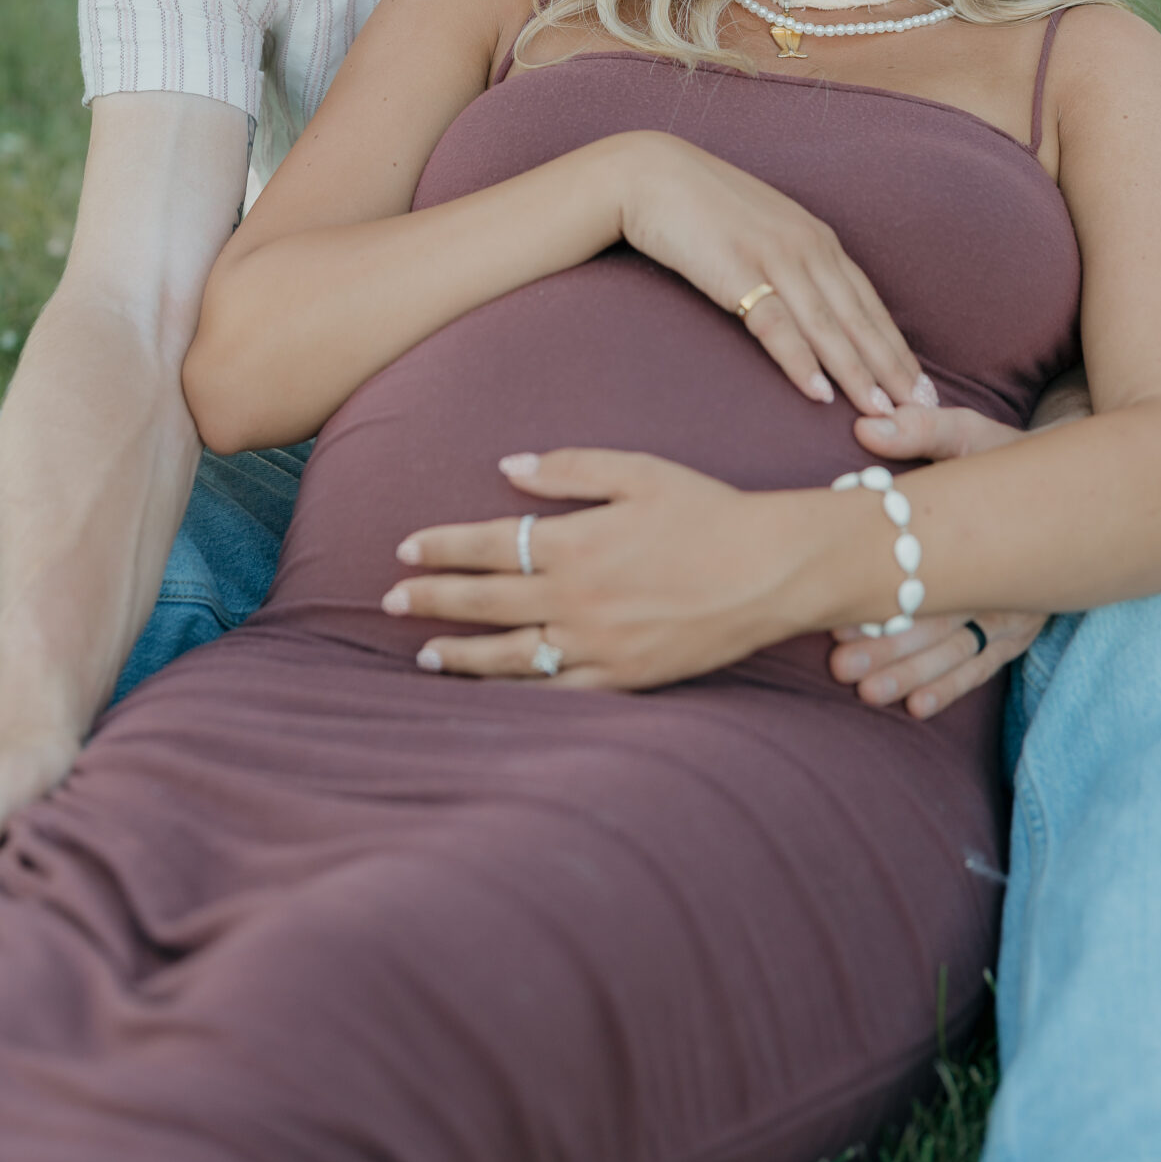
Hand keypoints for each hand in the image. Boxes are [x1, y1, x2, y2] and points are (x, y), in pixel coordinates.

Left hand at [382, 447, 828, 689]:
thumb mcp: (638, 471)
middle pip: (486, 602)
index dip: (442, 548)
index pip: (488, 545)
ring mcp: (598, 646)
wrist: (770, 571)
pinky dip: (517, 694)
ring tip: (424, 656)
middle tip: (389, 599)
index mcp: (576, 543)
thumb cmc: (707, 511)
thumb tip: (508, 467)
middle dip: (433, 601)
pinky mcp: (624, 678)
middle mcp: (577, 599)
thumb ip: (569, 468)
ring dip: (461, 655)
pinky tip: (493, 692)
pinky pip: (557, 693)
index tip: (404, 548)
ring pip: (510, 657)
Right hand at [615, 132, 932, 416]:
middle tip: (922, 407)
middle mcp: (805, 245)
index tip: (919, 382)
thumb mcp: (761, 229)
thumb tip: (810, 300)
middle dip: (892, 366)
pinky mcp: (736, 271)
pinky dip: (800, 361)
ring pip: (827, 325)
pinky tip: (819, 392)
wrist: (649, 175)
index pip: (867, 300)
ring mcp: (773, 256)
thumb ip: (790, 259)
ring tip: (883, 411)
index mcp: (815, 236)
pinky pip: (776, 324)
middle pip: (858, 317)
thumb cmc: (701, 206)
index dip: (895, 344)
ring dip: (857, 372)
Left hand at [835, 395, 1047, 716]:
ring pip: (957, 651)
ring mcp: (1013, 612)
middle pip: (942, 622)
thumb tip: (866, 426)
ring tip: (866, 692)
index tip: (841, 618)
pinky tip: (916, 708)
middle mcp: (1004, 582)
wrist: (1077, 488)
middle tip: (842, 666)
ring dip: (911, 673)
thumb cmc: (1010, 457)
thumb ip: (921, 430)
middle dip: (890, 649)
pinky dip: (952, 686)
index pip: (934, 576)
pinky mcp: (1016, 630)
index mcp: (989, 536)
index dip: (887, 599)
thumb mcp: (971, 435)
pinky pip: (983, 664)